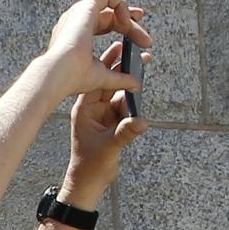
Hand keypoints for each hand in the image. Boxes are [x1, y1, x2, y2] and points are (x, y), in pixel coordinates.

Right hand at [37, 0, 150, 105]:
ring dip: (127, 14)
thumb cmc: (72, 78)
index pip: (104, 24)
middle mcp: (75, 22)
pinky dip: (121, 4)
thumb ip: (119, 78)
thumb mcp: (101, 77)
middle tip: (146, 40)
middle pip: (110, 15)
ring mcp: (79, 14)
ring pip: (109, 4)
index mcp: (76, 35)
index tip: (141, 41)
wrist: (59, 74)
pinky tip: (127, 21)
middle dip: (131, 24)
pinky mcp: (85, 8)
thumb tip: (135, 84)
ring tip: (138, 27)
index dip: (124, 28)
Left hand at [62, 38, 146, 201]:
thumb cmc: (90, 166)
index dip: (107, 64)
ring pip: (118, 92)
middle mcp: (92, 109)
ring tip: (144, 62)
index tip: (119, 47)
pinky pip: (124, 104)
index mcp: (84, 110)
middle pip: (108, 82)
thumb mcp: (109, 148)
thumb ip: (125, 134)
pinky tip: (143, 84)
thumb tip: (141, 121)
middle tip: (137, 50)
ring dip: (130, 80)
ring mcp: (102, 115)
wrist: (87, 183)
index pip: (96, 81)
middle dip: (122, 67)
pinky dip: (133, 96)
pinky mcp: (111, 123)